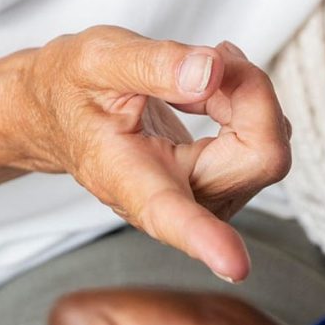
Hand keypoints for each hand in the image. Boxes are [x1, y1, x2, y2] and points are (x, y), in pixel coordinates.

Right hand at [14, 31, 290, 282]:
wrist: (57, 110)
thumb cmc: (73, 88)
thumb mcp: (98, 60)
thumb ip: (155, 65)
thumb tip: (211, 72)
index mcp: (126, 176)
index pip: (168, 212)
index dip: (203, 238)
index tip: (236, 267)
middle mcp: (169, 199)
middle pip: (257, 160)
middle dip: (250, 95)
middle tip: (212, 57)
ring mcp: (200, 199)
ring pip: (267, 150)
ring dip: (248, 97)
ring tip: (199, 71)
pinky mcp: (219, 186)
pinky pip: (264, 143)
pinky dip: (250, 104)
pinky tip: (212, 86)